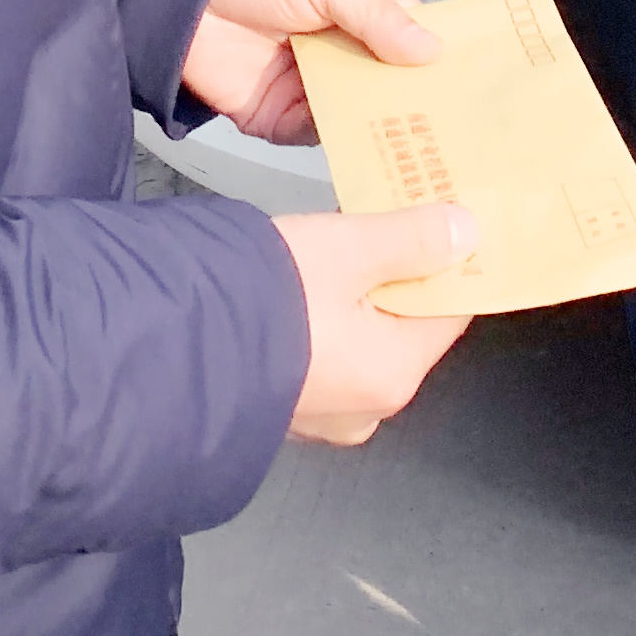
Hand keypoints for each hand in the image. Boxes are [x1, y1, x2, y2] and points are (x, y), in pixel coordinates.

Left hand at [180, 0, 441, 145]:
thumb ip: (375, 13)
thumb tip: (431, 50)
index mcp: (361, 11)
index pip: (412, 40)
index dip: (442, 62)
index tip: (481, 90)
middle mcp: (343, 54)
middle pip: (392, 88)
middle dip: (421, 108)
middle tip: (466, 138)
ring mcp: (313, 89)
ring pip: (362, 118)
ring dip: (388, 133)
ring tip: (432, 157)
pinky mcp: (280, 120)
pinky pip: (320, 140)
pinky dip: (344, 149)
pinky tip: (376, 161)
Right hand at [275, 202, 478, 443]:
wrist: (169, 346)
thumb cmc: (260, 299)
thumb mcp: (346, 249)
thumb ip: (411, 238)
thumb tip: (465, 233)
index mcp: (394, 373)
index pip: (451, 310)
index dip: (450, 261)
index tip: (442, 221)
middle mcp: (365, 407)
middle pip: (404, 325)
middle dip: (393, 273)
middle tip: (376, 222)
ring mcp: (320, 413)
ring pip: (358, 339)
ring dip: (351, 296)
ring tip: (330, 247)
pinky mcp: (281, 405)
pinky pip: (317, 356)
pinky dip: (315, 322)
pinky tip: (294, 288)